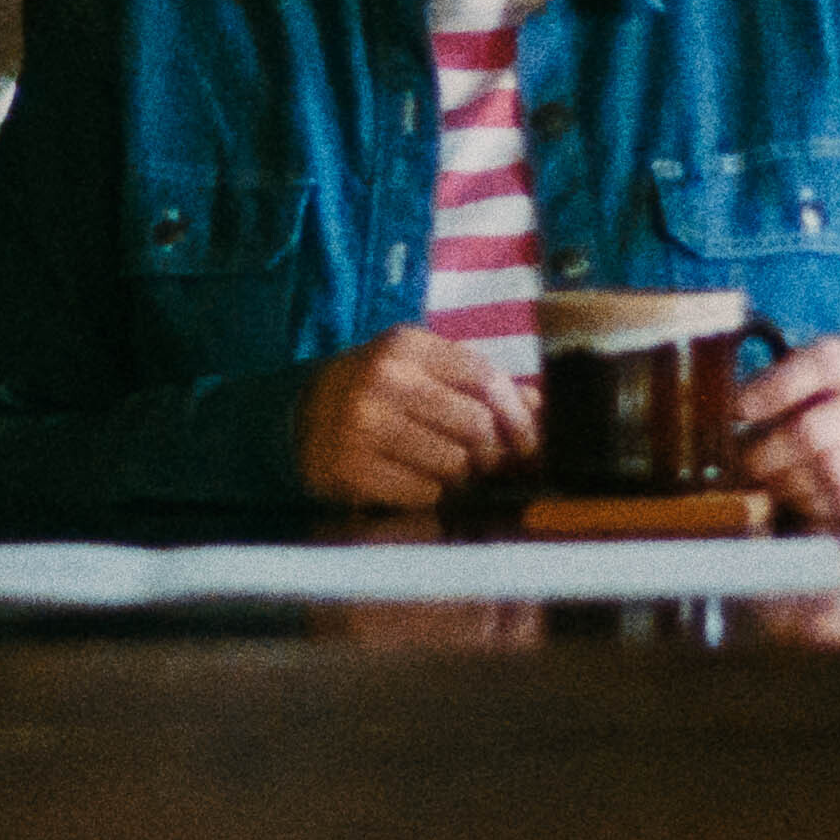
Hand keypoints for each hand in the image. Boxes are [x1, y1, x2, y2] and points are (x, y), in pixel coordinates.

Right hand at [295, 323, 540, 512]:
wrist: (301, 417)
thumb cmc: (378, 391)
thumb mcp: (421, 370)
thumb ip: (478, 383)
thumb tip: (538, 407)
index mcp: (407, 345)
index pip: (484, 378)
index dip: (516, 415)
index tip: (528, 442)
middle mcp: (385, 379)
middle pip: (475, 424)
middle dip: (491, 452)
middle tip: (487, 463)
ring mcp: (365, 424)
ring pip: (453, 463)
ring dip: (460, 475)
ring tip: (445, 470)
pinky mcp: (352, 467)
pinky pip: (423, 493)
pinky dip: (430, 494)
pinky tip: (414, 481)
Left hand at [729, 333, 839, 524]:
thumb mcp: (822, 373)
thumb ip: (778, 383)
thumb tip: (730, 410)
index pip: (817, 366)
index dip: (771, 390)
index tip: (739, 411)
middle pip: (814, 432)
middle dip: (768, 454)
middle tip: (747, 464)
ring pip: (830, 474)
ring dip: (789, 485)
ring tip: (772, 483)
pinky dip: (818, 505)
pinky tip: (803, 497)